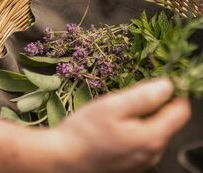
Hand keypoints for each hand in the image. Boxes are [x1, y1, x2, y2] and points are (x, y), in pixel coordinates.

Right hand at [43, 79, 189, 172]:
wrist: (63, 159)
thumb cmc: (85, 131)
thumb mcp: (112, 106)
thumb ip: (143, 96)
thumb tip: (168, 85)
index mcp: (152, 137)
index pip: (181, 110)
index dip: (175, 92)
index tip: (161, 80)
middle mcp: (153, 153)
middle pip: (170, 120)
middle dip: (159, 102)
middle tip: (134, 93)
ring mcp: (144, 161)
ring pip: (157, 130)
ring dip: (147, 115)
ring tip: (123, 108)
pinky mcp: (133, 164)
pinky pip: (145, 140)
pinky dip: (139, 127)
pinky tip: (119, 124)